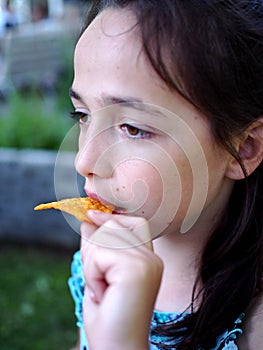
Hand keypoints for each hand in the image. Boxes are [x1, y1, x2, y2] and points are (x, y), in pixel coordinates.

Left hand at [80, 211, 162, 349]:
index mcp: (148, 259)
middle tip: (98, 280)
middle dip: (93, 247)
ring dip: (91, 264)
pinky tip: (103, 294)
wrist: (117, 349)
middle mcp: (152, 257)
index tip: (90, 216)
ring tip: (102, 289)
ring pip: (103, 237)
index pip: (134, 222)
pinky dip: (92, 274)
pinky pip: (99, 254)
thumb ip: (98, 246)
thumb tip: (89, 220)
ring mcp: (147, 262)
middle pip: (113, 225)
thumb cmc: (108, 316)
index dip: (110, 217)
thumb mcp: (100, 273)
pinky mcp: (137, 268)